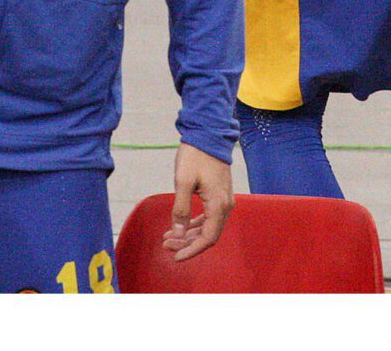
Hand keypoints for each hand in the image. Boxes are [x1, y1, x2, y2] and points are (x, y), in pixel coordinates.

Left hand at [163, 143, 233, 262]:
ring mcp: (224, 200)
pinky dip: (194, 223)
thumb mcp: (183, 182)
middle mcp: (225, 205)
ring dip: (189, 234)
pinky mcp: (219, 194)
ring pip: (208, 226)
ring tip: (168, 237)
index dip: (191, 250)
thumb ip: (180, 209)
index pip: (208, 238)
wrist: (208, 134)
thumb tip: (177, 234)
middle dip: (186, 243)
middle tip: (166, 245)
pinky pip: (208, 216)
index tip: (175, 257)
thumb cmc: (195, 156)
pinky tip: (180, 225)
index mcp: (219, 205)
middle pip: (208, 235)